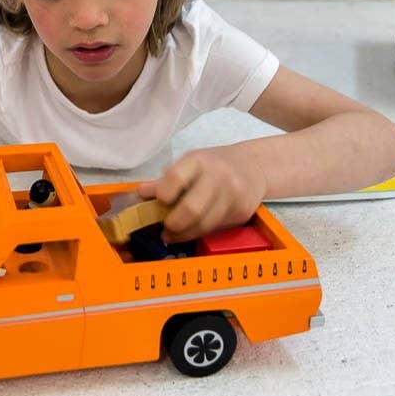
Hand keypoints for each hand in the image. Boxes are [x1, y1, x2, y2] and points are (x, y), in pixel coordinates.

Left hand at [137, 144, 266, 242]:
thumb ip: (166, 180)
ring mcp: (233, 195)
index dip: (162, 193)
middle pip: (191, 209)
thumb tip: (140, 194)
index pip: (176, 177)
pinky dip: (199, 233)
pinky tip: (191, 231)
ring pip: (203, 225)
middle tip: (164, 228)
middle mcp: (219, 176)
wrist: (254, 167)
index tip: (156, 201)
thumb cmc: (214, 165)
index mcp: (199, 160)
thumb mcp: (190, 163)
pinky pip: (215, 228)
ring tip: (171, 235)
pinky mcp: (241, 212)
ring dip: (183, 235)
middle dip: (173, 224)